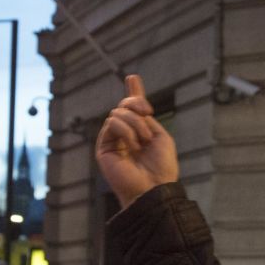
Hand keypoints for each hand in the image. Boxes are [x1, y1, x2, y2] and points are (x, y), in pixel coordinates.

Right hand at [95, 74, 178, 207]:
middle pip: (124, 105)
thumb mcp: (161, 136)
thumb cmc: (162, 166)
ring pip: (118, 113)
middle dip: (137, 103)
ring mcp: (113, 141)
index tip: (133, 78)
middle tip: (148, 112)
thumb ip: (146, 119)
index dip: (134, 93)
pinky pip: (112, 123)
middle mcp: (124, 135)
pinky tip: (134, 145)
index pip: (133, 110)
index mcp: (140, 133)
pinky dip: (126, 130)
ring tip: (144, 140)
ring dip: (135, 123)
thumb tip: (134, 105)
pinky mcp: (103, 147)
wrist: (154, 187)